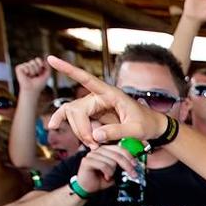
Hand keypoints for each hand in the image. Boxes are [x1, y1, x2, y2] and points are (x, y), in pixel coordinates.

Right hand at [15, 57, 50, 93]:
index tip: (42, 67)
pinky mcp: (18, 68)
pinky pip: (25, 66)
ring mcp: (23, 67)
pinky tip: (26, 75)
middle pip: (34, 61)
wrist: (33, 89)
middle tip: (36, 75)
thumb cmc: (39, 83)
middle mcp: (28, 66)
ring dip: (33, 71)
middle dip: (37, 69)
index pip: (38, 59)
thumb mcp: (47, 75)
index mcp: (35, 67)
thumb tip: (47, 59)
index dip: (40, 62)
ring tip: (31, 76)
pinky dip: (27, 71)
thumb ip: (48, 67)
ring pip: (30, 64)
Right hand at [46, 56, 168, 148]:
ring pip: (74, 115)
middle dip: (81, 128)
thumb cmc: (148, 124)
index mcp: (111, 93)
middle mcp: (100, 97)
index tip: (51, 59)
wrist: (154, 128)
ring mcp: (95, 106)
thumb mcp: (136, 130)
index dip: (69, 70)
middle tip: (93, 145)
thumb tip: (94, 136)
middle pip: (76, 108)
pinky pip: (77, 120)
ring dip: (79, 131)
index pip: (87, 79)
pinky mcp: (93, 115)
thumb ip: (117, 132)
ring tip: (93, 146)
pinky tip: (55, 126)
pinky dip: (72, 127)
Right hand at [75, 144, 138, 193]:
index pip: (120, 148)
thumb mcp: (116, 171)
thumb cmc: (101, 179)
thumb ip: (122, 165)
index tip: (135, 165)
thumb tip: (133, 164)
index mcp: (106, 150)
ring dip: (113, 171)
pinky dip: (107, 173)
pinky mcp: (86, 161)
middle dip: (127, 166)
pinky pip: (103, 165)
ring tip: (110, 176)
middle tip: (132, 174)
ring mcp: (92, 154)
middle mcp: (99, 150)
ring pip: (111, 161)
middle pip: (117, 154)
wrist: (88, 188)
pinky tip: (106, 177)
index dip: (129, 156)